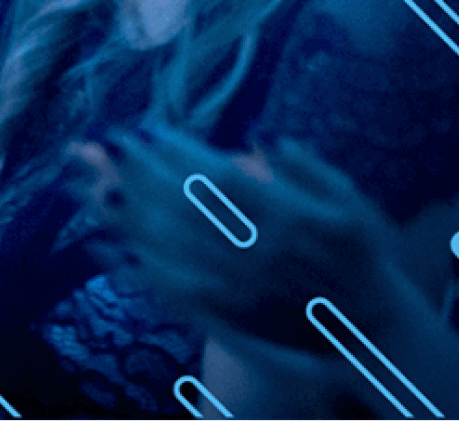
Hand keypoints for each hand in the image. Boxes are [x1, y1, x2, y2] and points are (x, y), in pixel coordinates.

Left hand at [82, 127, 418, 355]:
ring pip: (171, 248)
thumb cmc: (359, 260)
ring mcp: (235, 285)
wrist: (367, 329)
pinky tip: (110, 252)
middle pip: (182, 206)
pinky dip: (139, 270)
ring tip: (91, 191)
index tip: (142, 129)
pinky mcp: (224, 314)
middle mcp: (251, 250)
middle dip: (140, 175)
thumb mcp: (349, 206)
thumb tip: (260, 134)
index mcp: (280, 217)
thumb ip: (307, 169)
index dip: (175, 152)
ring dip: (130, 220)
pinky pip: (172, 291)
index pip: (214, 175)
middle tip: (103, 146)